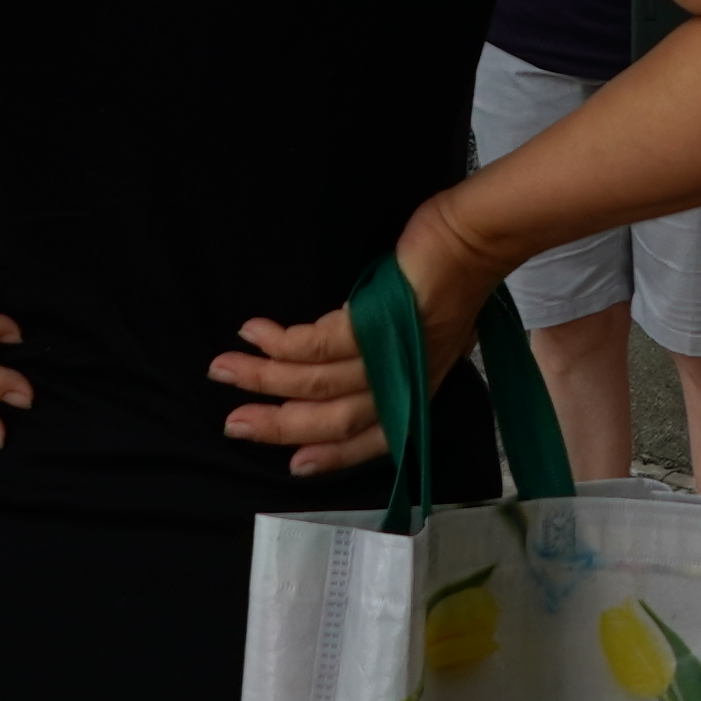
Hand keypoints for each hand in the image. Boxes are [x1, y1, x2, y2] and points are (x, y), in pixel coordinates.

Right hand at [215, 199, 511, 479]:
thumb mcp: (422, 327)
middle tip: (233, 423)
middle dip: (278, 424)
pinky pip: (319, 344)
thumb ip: (390, 353)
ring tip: (225, 369)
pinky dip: (281, 344)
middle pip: (335, 418)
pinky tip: (254, 334)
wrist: (475, 235)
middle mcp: (408, 381)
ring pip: (318, 383)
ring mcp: (394, 353)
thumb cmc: (447, 272)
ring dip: (264, 379)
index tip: (293, 465)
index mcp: (418, 387)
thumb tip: (340, 360)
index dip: (332, 456)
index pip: (374, 438)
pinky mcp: (379, 319)